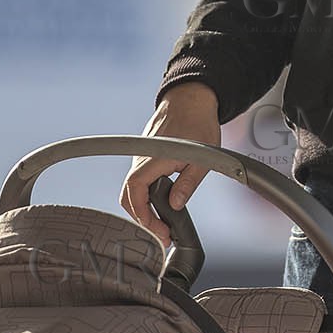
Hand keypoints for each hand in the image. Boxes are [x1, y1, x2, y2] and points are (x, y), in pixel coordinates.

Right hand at [119, 82, 220, 246]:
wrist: (192, 99)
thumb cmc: (198, 123)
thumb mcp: (203, 157)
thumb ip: (188, 183)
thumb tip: (175, 205)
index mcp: (152, 159)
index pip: (135, 194)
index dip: (143, 216)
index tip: (159, 231)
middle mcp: (141, 159)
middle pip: (128, 196)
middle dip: (142, 218)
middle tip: (162, 233)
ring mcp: (141, 158)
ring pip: (133, 190)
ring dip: (144, 208)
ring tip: (163, 223)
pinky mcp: (145, 158)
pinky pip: (139, 181)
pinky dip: (145, 196)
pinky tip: (162, 204)